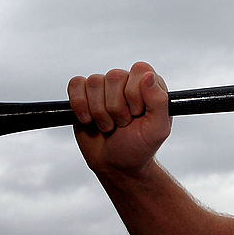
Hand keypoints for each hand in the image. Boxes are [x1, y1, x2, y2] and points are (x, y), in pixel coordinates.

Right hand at [67, 61, 171, 176]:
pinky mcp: (84, 95)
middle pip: (114, 76)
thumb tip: (148, 75)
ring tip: (108, 125)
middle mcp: (128, 82)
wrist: (115, 164)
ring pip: (94, 82)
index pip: (139, 70)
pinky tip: (88, 120)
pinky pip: (76, 84)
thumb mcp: (157, 129)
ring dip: (99, 111)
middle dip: (116, 107)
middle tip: (122, 124)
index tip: (137, 113)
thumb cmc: (139, 147)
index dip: (134, 93)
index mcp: (150, 86)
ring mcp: (105, 88)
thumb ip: (158, 101)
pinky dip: (79, 105)